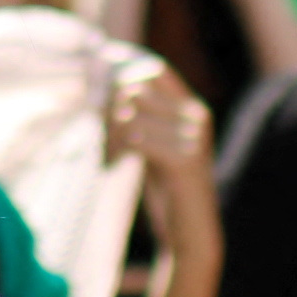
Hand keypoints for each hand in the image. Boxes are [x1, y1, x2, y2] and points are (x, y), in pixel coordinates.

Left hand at [101, 54, 213, 189]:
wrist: (190, 228)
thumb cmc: (168, 185)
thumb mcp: (155, 142)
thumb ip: (139, 115)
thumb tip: (105, 85)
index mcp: (193, 108)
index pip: (155, 69)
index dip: (124, 67)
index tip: (100, 74)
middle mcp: (197, 117)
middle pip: (135, 90)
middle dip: (109, 111)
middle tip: (100, 137)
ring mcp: (193, 138)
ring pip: (130, 116)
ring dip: (108, 136)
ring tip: (106, 155)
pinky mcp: (185, 160)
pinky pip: (135, 139)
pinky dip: (115, 152)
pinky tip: (111, 165)